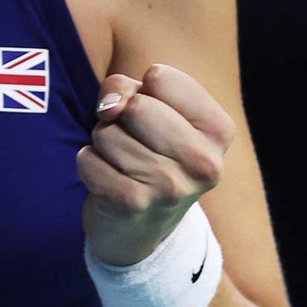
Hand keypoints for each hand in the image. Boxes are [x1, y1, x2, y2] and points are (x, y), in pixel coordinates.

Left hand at [77, 63, 237, 266]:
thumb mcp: (150, 112)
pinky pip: (88, 158)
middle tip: (134, 146)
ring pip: (107, 131)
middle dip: (119, 118)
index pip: (160, 77)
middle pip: (134, 104)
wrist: (142, 229)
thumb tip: (110, 105)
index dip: (140, 90)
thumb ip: (129, 88)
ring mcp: (171, 187)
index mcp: (219, 130)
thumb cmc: (147, 153)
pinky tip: (109, 182)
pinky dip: (89, 165)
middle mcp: (205, 162)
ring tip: (124, 166)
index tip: (149, 118)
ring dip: (103, 144)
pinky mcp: (134, 204)